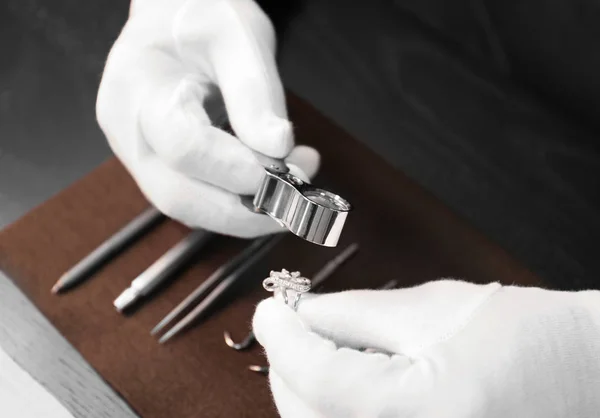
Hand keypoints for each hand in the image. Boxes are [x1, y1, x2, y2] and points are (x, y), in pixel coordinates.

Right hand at [96, 0, 318, 236]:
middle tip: (298, 199)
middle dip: (245, 210)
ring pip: (185, 207)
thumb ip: (255, 91)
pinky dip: (232, 201)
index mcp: (138, 86)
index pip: (185, 147)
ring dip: (243, 211)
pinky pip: (191, 198)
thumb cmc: (202, 15)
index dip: (238, 169)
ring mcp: (133, 152)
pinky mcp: (152, 165)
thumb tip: (277, 147)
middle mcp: (125, 129)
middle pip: (179, 197)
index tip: (288, 170)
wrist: (173, 16)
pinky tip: (265, 183)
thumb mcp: (239, 37)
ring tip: (290, 185)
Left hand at [253, 279, 599, 416]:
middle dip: (287, 364)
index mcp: (410, 410)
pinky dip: (331, 413)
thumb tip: (301, 313)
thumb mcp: (430, 309)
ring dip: (304, 391)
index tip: (270, 308)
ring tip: (313, 349)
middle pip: (304, 414)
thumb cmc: (523, 336)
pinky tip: (341, 383)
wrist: (584, 378)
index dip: (281, 333)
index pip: (311, 373)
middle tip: (288, 322)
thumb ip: (353, 313)